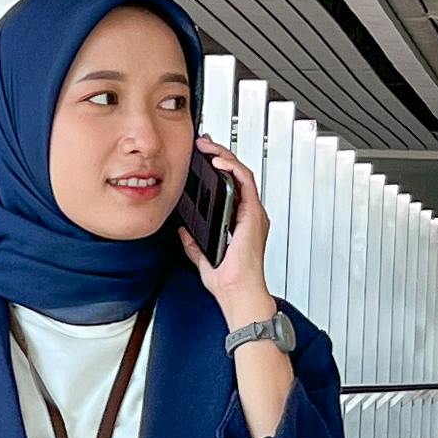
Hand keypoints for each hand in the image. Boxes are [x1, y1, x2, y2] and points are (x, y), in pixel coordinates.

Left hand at [182, 136, 274, 323]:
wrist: (237, 292)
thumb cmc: (227, 281)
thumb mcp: (203, 257)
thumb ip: (194, 243)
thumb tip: (183, 231)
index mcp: (238, 222)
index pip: (230, 187)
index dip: (219, 169)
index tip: (203, 159)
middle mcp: (248, 215)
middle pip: (237, 176)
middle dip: (221, 156)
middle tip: (204, 145)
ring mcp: (252, 213)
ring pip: (242, 174)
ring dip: (226, 157)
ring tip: (209, 147)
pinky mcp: (253, 214)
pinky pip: (246, 184)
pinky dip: (234, 170)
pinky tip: (220, 162)